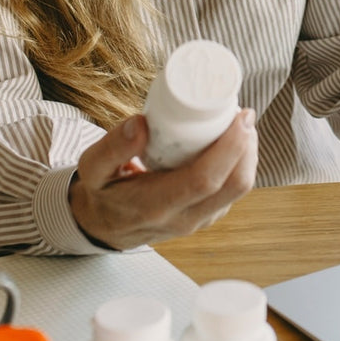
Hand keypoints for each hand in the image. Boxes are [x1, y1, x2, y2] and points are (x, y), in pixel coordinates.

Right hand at [68, 108, 257, 249]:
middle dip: (246, 147)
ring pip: (238, 190)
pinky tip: (230, 142)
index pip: (204, 180)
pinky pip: (232, 192)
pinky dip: (239, 164)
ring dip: (247, 155)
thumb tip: (141, 123)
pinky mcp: (205, 217)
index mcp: (155, 205)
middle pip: (233, 186)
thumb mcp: (92, 168)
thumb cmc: (101, 191)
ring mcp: (197, 221)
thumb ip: (112, 146)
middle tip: (244, 114)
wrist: (102, 226)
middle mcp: (182, 219)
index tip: (239, 117)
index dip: (229, 148)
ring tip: (239, 123)